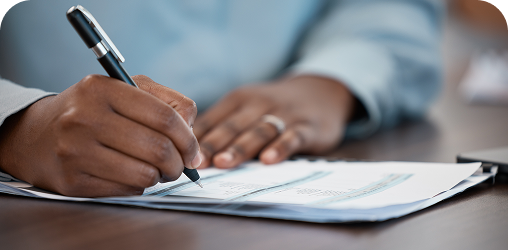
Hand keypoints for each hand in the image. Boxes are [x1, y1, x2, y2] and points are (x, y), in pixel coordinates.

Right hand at [0, 75, 200, 196]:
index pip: (165, 117)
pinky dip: (139, 185)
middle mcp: (84, 117)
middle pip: (158, 148)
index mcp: (102, 88)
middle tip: (179, 165)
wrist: (38, 134)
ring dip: (161, 176)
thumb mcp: (126, 89)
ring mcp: (75, 151)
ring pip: (146, 174)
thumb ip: (167, 102)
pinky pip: (128, 190)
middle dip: (179, 163)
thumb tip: (193, 138)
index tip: (193, 151)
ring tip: (156, 169)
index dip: (188, 138)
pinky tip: (130, 173)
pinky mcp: (72, 180)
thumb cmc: (94, 110)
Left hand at [193, 75, 355, 168]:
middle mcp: (259, 104)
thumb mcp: (246, 108)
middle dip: (213, 144)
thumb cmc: (272, 107)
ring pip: (259, 131)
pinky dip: (281, 147)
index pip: (213, 120)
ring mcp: (283, 114)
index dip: (196, 138)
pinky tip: (269, 160)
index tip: (179, 154)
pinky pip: (293, 137)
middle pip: (232, 126)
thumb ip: (222, 126)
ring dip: (241, 147)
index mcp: (239, 100)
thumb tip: (186, 150)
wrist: (320, 92)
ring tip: (224, 163)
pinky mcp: (307, 126)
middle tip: (197, 163)